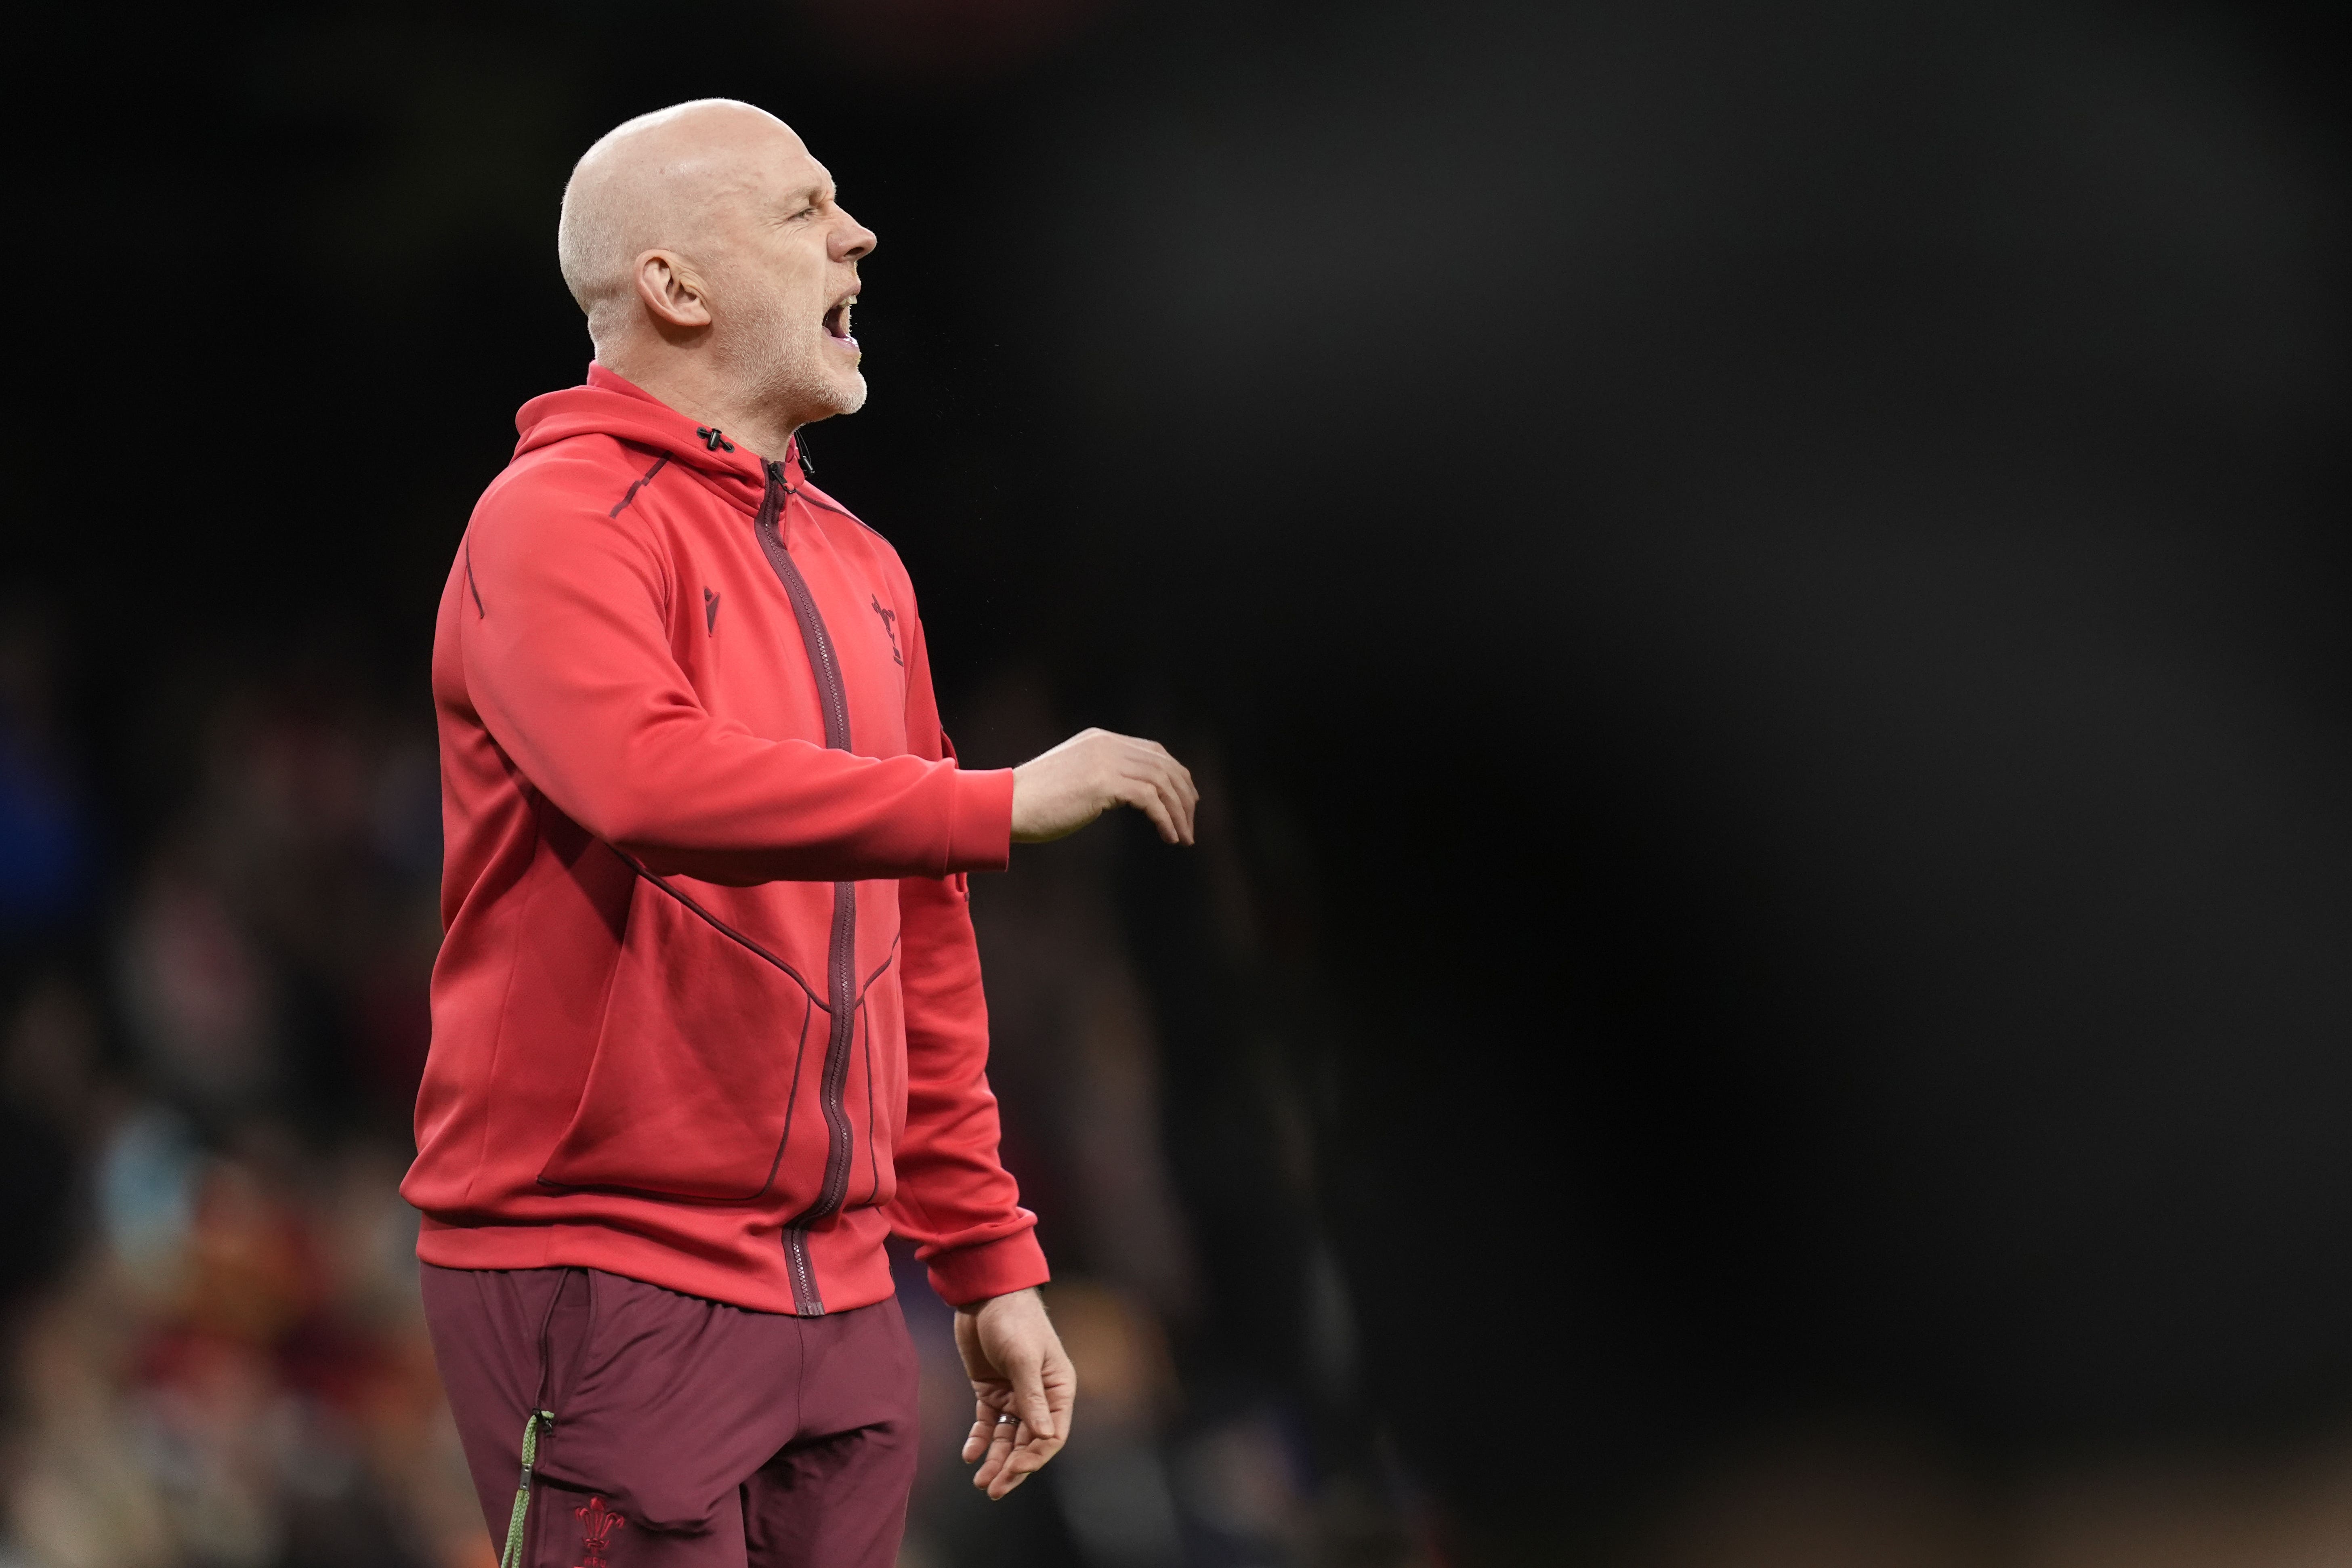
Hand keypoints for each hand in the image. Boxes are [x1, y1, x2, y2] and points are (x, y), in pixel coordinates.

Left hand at [954, 1287, 1075, 1499]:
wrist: (983, 1294)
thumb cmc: (1013, 1320)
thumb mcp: (1023, 1357)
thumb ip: (1032, 1396)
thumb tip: (1044, 1436)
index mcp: (1058, 1388)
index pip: (1052, 1434)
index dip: (1035, 1456)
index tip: (1014, 1469)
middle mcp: (1039, 1395)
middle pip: (1029, 1441)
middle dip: (1013, 1467)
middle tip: (994, 1490)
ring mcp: (1014, 1394)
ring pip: (1008, 1437)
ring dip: (996, 1459)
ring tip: (981, 1481)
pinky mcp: (990, 1390)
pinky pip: (988, 1423)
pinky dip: (980, 1440)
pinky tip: (970, 1454)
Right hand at [1011, 729, 1197, 845]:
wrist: (1005, 805)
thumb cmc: (1034, 800)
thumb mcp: (1073, 777)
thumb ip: (1100, 775)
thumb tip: (1127, 793)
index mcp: (1100, 739)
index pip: (1153, 751)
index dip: (1175, 775)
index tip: (1185, 801)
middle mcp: (1106, 744)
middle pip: (1164, 764)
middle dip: (1184, 795)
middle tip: (1190, 823)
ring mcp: (1105, 761)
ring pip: (1162, 782)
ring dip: (1178, 812)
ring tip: (1183, 836)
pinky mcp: (1102, 783)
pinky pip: (1149, 799)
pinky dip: (1165, 819)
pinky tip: (1169, 837)